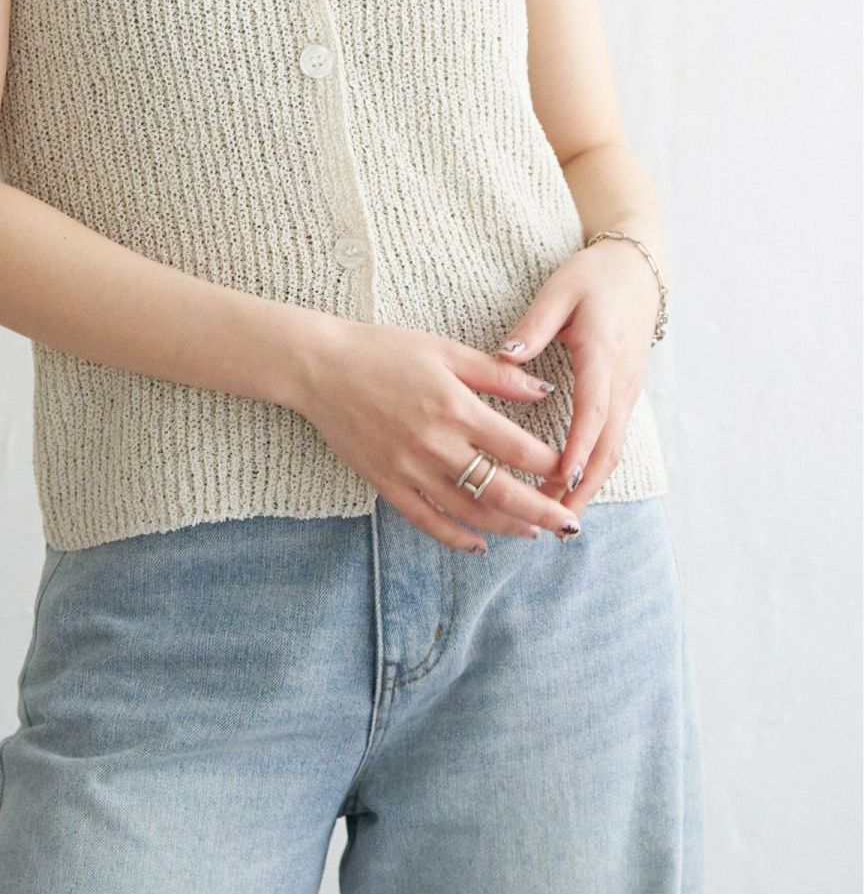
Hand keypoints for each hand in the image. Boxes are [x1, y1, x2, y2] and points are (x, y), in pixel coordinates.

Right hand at [288, 316, 587, 552]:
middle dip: (542, 511)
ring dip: (506, 526)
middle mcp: (436, 445)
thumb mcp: (446, 350)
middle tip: (570, 525)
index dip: (552, 464)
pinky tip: (480, 543)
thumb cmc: (383, 351)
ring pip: (468, 512)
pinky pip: (426, 520)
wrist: (320, 367)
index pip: (519, 448)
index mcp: (456, 408)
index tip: (571, 469)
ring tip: (534, 532)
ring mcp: (409, 469)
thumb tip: (544, 390)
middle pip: (502, 491)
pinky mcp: (386, 482)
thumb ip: (497, 374)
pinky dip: (456, 537)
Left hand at [493, 239, 659, 515]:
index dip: (580, 448)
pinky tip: (571, 487)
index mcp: (602, 355)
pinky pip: (613, 438)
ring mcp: (628, 391)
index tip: (562, 479)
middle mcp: (621, 381)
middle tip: (555, 519)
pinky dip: (595, 467)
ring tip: (558, 515)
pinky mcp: (625, 394)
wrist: (638, 269)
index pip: (593, 411)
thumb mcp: (560, 290)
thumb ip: (534, 324)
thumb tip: (508, 353)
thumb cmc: (593, 278)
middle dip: (584, 486)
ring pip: (613, 448)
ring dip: (590, 484)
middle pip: (608, 445)